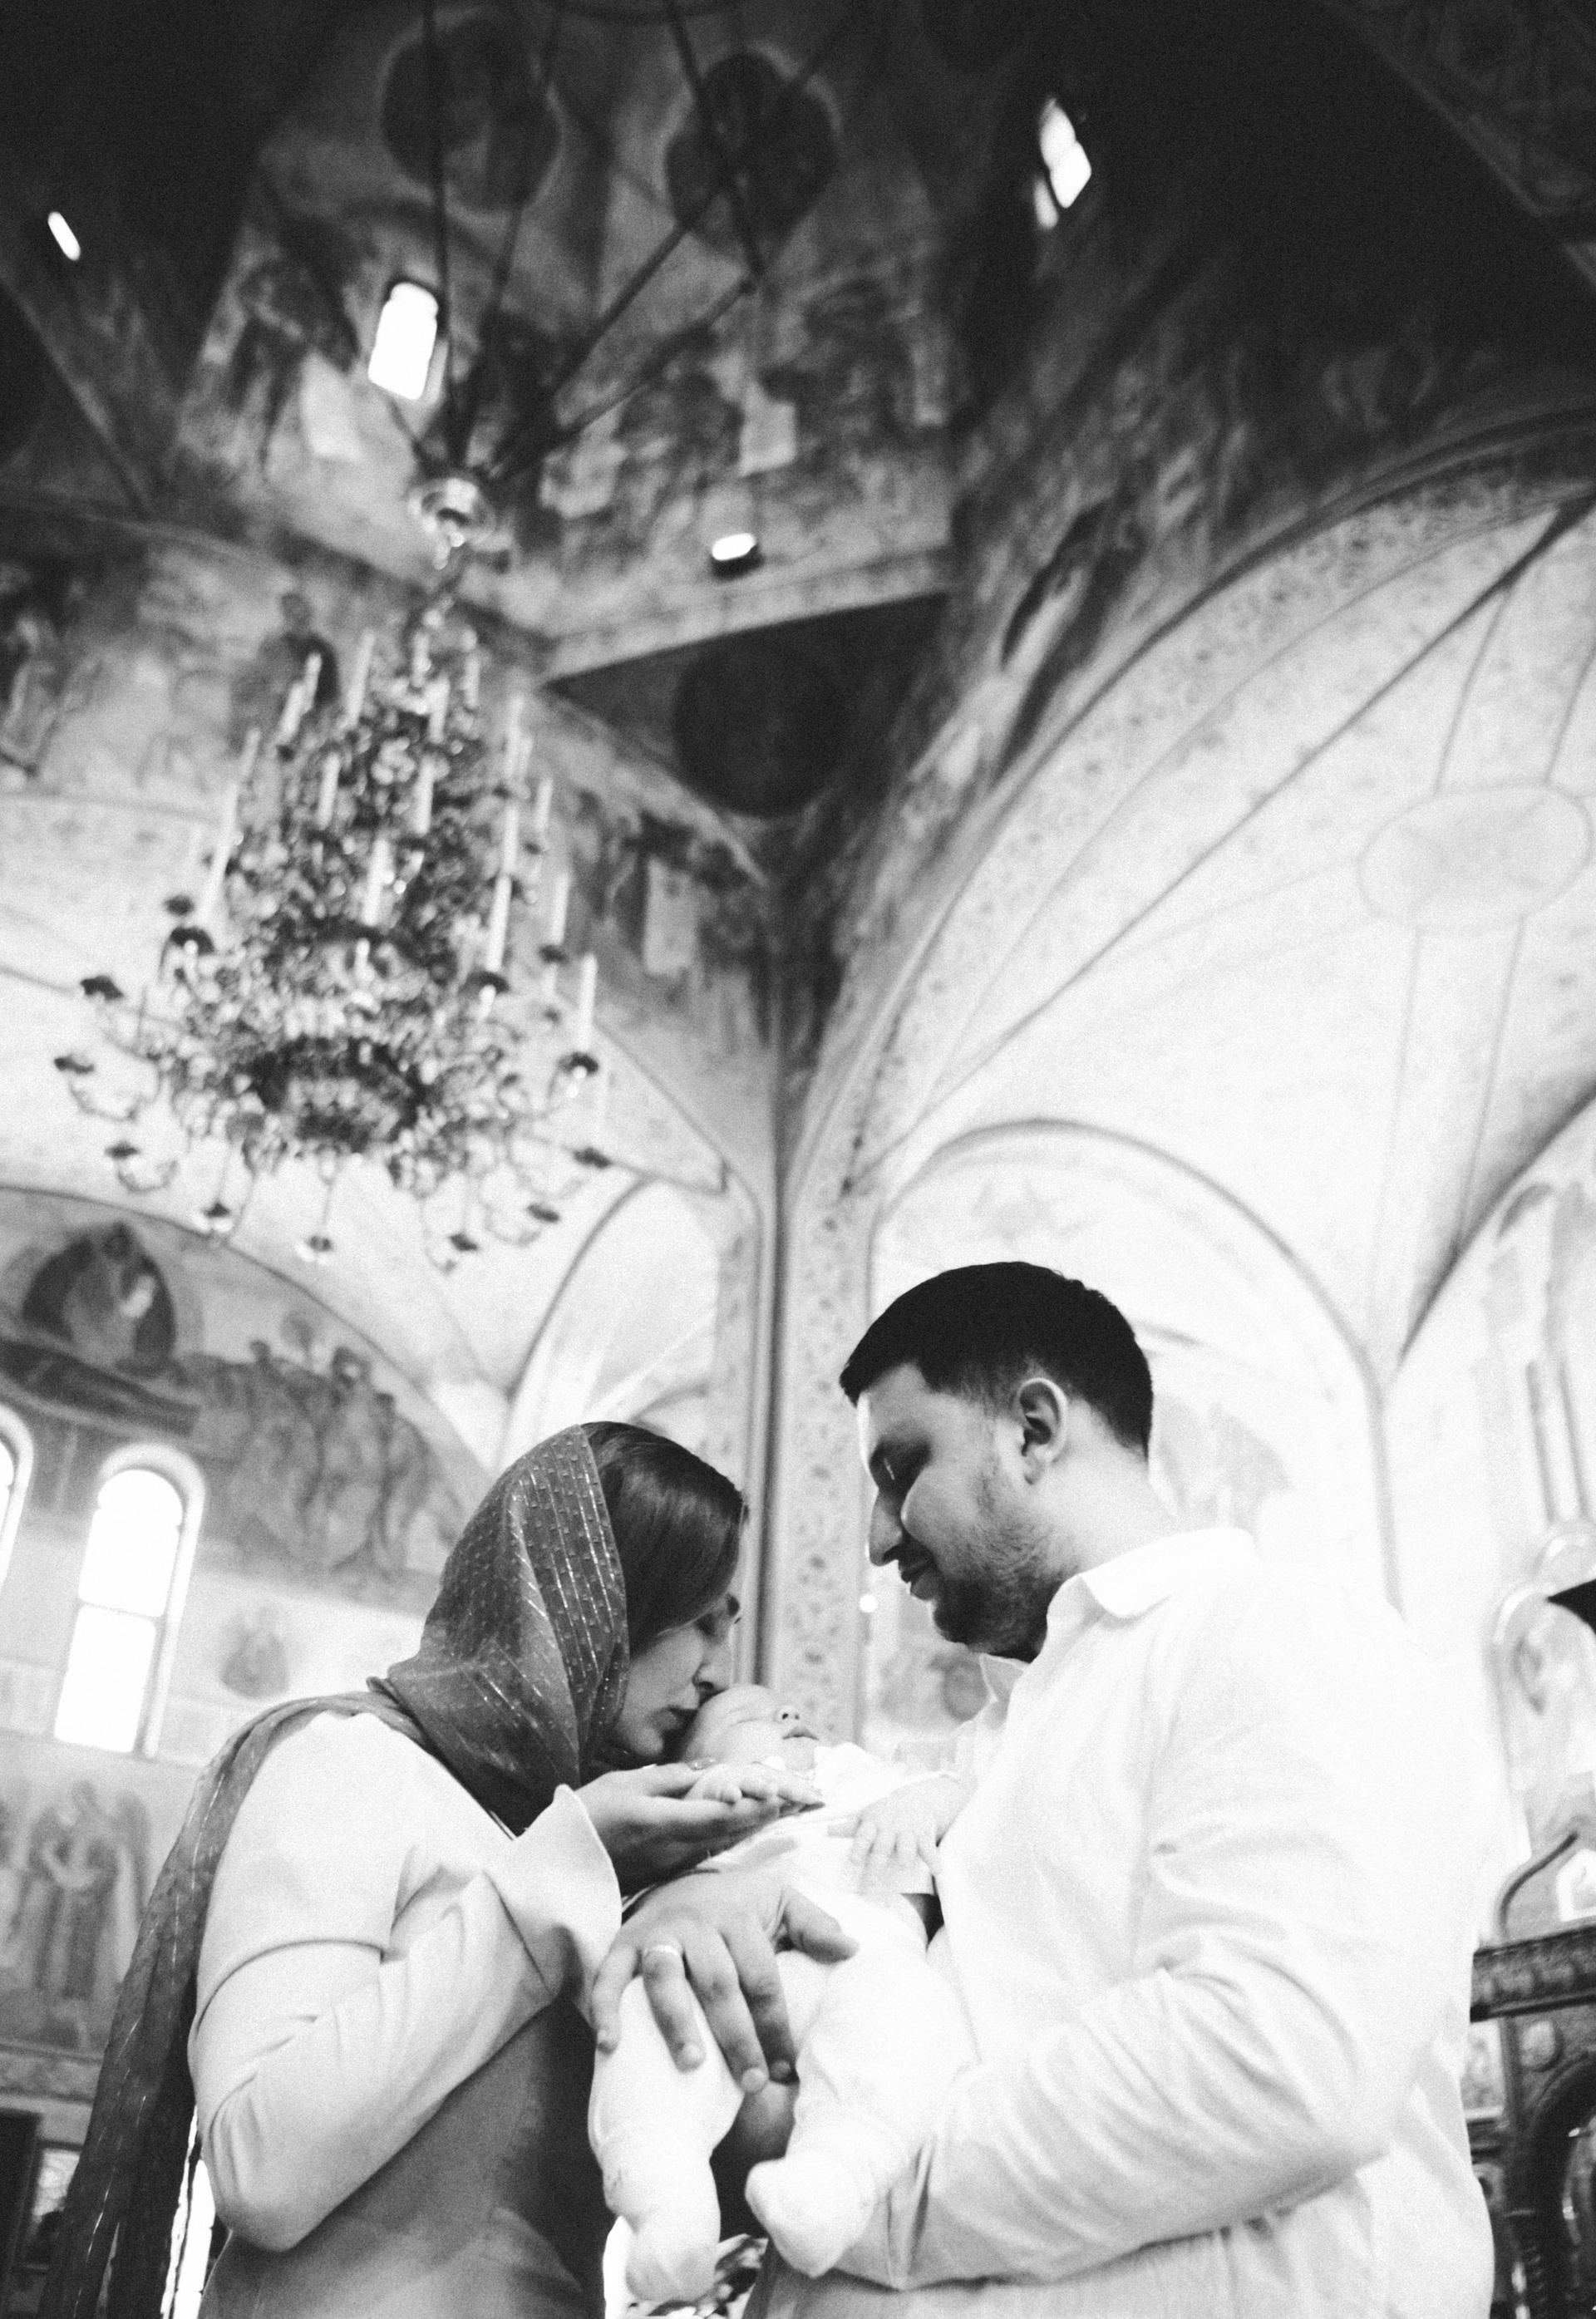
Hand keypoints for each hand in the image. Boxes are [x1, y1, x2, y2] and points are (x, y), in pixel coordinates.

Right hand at [577, 1764, 810, 1888]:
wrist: (558, 1870)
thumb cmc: (586, 1819)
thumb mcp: (623, 1784)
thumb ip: (667, 1778)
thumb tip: (708, 1769)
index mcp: (659, 1823)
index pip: (716, 1815)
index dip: (751, 1807)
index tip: (781, 1795)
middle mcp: (672, 1848)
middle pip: (728, 1831)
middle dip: (765, 1815)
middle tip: (802, 1799)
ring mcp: (670, 1864)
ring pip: (722, 1842)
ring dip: (755, 1826)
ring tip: (788, 1808)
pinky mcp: (666, 1872)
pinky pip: (707, 1852)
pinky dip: (732, 1837)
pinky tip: (752, 1827)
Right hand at [591, 1868, 856, 2091]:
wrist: (679, 1880)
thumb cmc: (739, 1905)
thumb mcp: (780, 1901)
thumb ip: (814, 1925)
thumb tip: (852, 1949)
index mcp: (738, 1915)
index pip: (761, 1976)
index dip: (775, 2024)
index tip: (786, 2069)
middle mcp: (696, 1923)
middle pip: (718, 1983)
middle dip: (736, 2035)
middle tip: (752, 2081)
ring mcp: (657, 1934)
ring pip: (665, 1978)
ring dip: (677, 2022)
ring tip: (693, 2066)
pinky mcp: (623, 1944)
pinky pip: (609, 1975)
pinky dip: (606, 2007)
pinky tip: (611, 2044)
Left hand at [832, 1775, 965, 1886]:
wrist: (915, 1798)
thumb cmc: (885, 1812)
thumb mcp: (866, 1816)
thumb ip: (847, 1827)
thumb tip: (823, 1831)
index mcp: (873, 1823)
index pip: (863, 1836)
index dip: (858, 1848)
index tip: (853, 1861)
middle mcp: (890, 1828)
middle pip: (882, 1847)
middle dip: (876, 1865)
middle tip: (870, 1886)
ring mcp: (908, 1831)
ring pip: (906, 1844)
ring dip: (905, 1853)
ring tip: (904, 1863)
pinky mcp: (925, 1835)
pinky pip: (930, 1848)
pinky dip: (935, 1859)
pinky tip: (938, 1871)